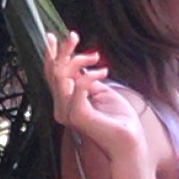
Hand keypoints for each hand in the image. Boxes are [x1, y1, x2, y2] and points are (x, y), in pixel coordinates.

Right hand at [43, 31, 149, 167]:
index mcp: (65, 102)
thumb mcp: (100, 92)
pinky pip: (78, 87)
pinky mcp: (78, 116)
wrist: (129, 142)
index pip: (51, 76)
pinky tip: (103, 72)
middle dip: (61, 51)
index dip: (50, 55)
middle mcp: (62, 108)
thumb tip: (79, 65)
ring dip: (77, 60)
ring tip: (96, 56)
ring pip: (62, 77)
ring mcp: (68, 113)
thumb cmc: (118, 119)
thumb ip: (86, 80)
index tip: (51, 35)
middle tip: (73, 35)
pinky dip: (90, 75)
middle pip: (53, 73)